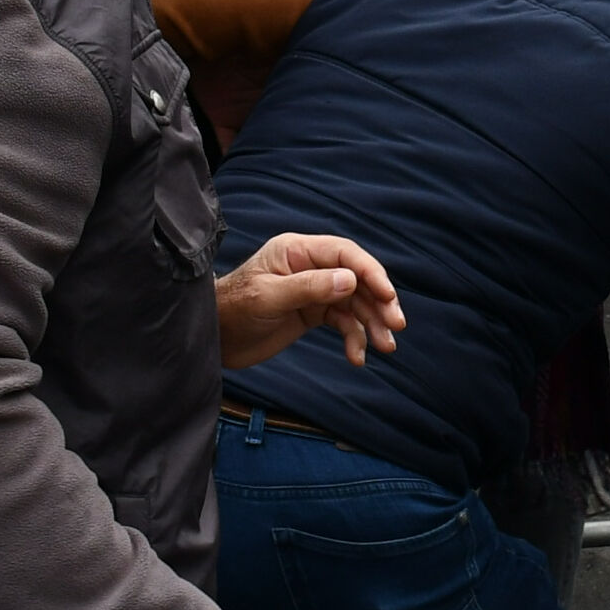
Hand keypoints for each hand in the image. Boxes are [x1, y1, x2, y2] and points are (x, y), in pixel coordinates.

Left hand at [216, 232, 405, 369]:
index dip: (371, 272)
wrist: (213, 338)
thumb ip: (308, 288)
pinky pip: (343, 322)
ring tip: (386, 347)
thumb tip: (350, 281)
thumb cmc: (232, 310)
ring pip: (355, 303)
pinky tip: (357, 357)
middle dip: (379, 302)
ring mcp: (313, 290)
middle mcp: (310, 266)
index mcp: (298, 251)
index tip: (388, 296)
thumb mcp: (268, 297)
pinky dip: (354, 338)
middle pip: (357, 279)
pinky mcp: (313, 312)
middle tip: (396, 325)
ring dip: (372, 324)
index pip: (345, 254)